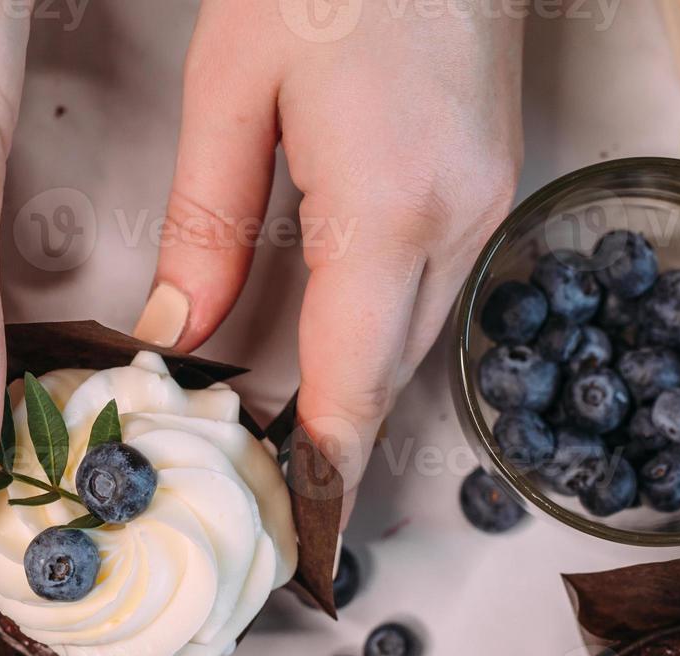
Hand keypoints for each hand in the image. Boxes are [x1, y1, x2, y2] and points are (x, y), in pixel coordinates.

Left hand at [133, 1, 523, 515]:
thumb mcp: (233, 90)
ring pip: (420, 335)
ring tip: (299, 434)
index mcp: (388, 204)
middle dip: (339, 440)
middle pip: (392, 372)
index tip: (309, 540)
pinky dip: (386, 329)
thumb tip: (185, 331)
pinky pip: (437, 287)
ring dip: (363, 386)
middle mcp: (458, 216)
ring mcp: (489, 196)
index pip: (355, 381)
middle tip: (280, 493)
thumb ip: (208, 224)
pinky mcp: (493, 175)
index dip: (328, 471)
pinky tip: (341, 338)